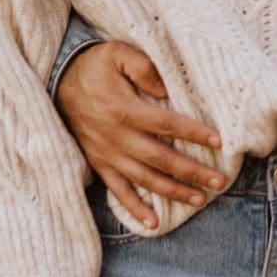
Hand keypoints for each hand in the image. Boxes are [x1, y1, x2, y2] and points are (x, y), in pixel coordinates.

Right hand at [58, 41, 225, 229]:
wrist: (56, 83)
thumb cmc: (93, 67)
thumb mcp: (116, 53)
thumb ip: (142, 66)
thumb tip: (166, 89)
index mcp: (124, 110)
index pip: (166, 124)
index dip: (193, 133)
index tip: (218, 142)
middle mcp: (117, 137)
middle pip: (161, 158)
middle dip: (192, 172)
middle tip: (219, 181)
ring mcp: (108, 154)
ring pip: (145, 179)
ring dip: (173, 192)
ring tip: (199, 200)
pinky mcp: (100, 164)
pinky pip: (118, 191)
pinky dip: (135, 208)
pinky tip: (153, 223)